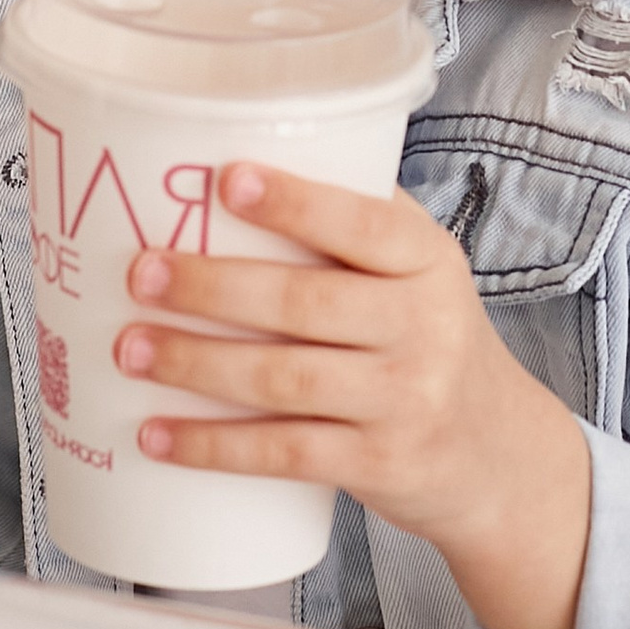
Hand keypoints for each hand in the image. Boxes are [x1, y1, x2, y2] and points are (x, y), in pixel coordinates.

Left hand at [114, 161, 591, 628]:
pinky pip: (286, 452)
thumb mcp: (419, 270)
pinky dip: (214, 445)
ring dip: (196, 363)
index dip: (295, 202)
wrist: (499, 456)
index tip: (226, 181)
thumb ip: (350, 224)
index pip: (362, 223)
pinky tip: (156, 436)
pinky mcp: (380, 465)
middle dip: (212, 286)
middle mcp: (423, 326)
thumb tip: (222, 164)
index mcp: (427, 259)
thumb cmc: (428, 336)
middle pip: (304, 302)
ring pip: (284, 379)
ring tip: (129, 349)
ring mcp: (404, 401)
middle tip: (141, 273)